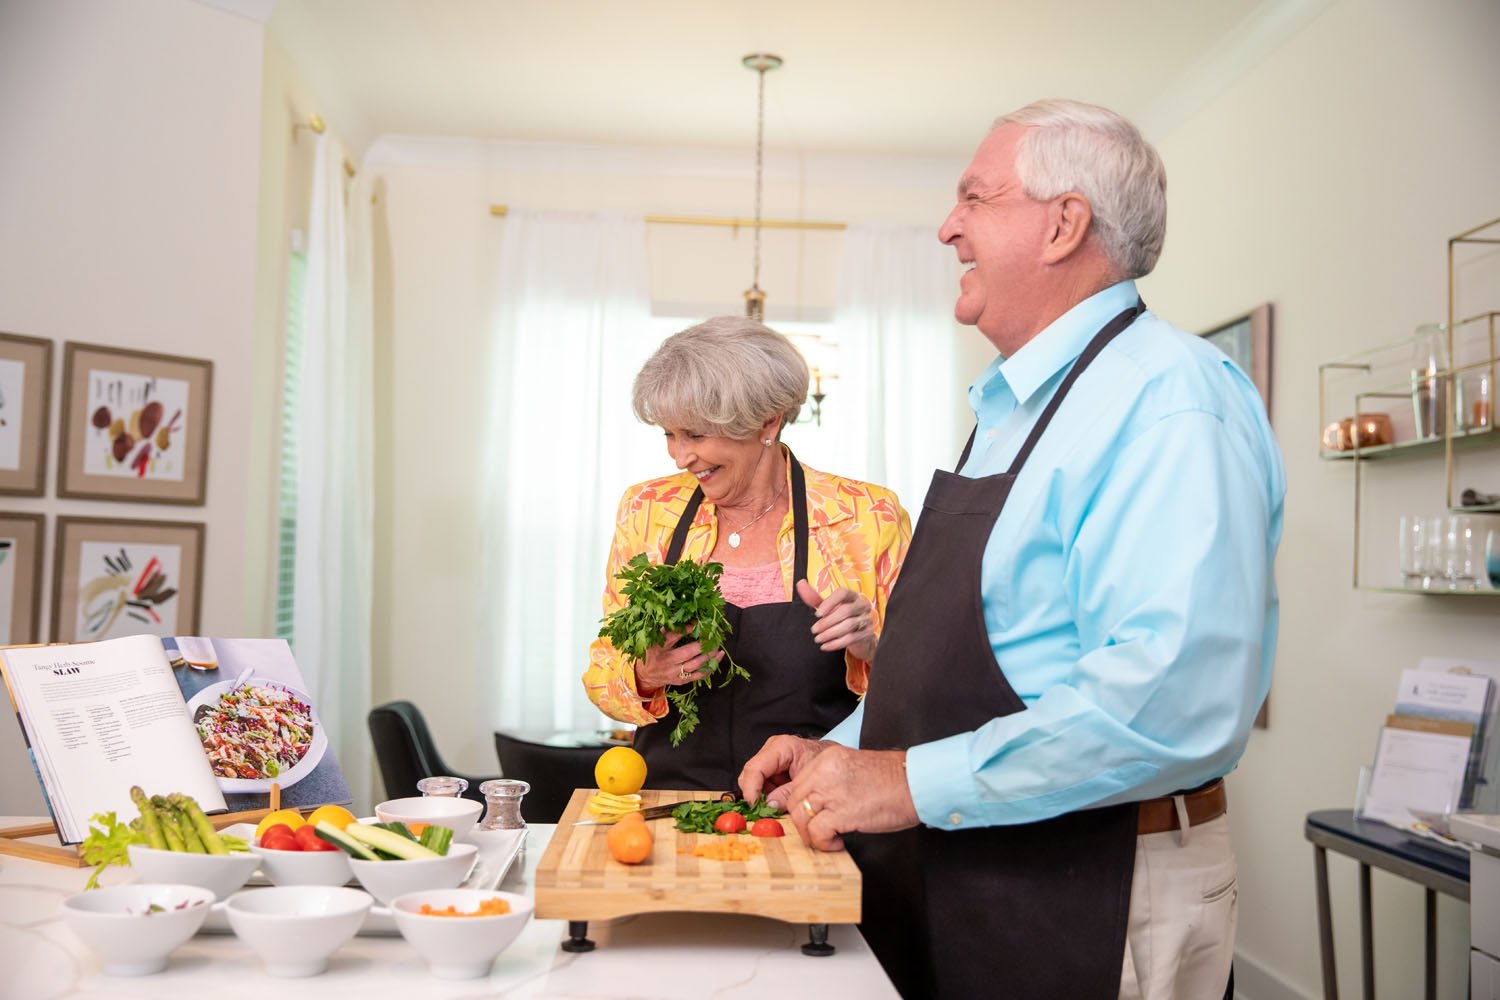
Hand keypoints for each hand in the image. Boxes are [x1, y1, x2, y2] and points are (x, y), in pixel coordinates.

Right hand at [633, 629, 720, 694]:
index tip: (697, 621)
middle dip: (703, 644)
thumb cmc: (652, 652)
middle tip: (713, 635)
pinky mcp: (682, 680)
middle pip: (688, 652)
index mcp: (658, 647)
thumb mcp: (654, 639)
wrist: (647, 675)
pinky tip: (718, 656)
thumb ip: (667, 629)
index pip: (673, 636)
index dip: (686, 629)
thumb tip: (685, 616)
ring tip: (717, 645)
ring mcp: (675, 673)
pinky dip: (711, 666)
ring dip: (709, 654)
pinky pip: (699, 675)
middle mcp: (667, 661)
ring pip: (696, 665)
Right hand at [737, 734, 829, 803]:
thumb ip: (788, 794)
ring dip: (762, 796)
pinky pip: (761, 785)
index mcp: (781, 746)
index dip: (751, 789)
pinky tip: (780, 799)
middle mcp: (772, 750)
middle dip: (755, 794)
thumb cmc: (825, 766)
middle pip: (750, 774)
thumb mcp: (808, 781)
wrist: (835, 761)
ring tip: (779, 804)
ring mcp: (770, 759)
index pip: (755, 768)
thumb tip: (770, 805)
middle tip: (766, 809)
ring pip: (753, 781)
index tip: (754, 805)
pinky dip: (767, 795)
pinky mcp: (771, 769)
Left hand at [772, 745, 917, 851]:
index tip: (807, 818)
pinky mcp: (841, 812)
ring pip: (799, 817)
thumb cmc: (893, 781)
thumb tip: (812, 805)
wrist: (917, 784)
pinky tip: (838, 842)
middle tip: (818, 831)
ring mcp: (831, 790)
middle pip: (793, 800)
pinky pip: (816, 832)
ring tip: (830, 837)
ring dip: (812, 834)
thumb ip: (830, 782)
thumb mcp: (854, 771)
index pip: (797, 783)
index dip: (798, 805)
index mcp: (828, 758)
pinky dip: (824, 843)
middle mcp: (824, 771)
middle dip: (802, 821)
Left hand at [796, 580, 877, 661]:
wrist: (859, 637)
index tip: (817, 614)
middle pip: (845, 611)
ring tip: (818, 639)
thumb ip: (814, 597)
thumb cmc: (841, 618)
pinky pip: (851, 638)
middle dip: (827, 622)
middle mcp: (862, 605)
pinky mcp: (867, 633)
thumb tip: (800, 583)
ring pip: (849, 625)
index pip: (843, 593)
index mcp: (852, 595)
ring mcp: (867, 619)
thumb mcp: (827, 608)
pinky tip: (825, 646)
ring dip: (830, 633)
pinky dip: (836, 643)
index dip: (829, 602)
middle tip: (814, 630)